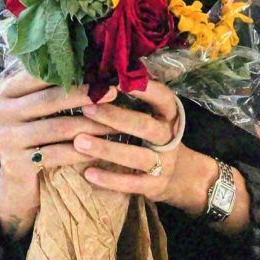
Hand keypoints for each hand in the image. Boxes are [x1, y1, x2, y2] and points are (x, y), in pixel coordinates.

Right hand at [0, 69, 117, 236]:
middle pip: (49, 100)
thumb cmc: (33, 135)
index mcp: (2, 92)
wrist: (18, 181)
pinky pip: (58, 154)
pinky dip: (83, 151)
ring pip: (58, 128)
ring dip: (91, 125)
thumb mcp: (31, 107)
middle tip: (112, 92)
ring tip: (115, 122)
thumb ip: (47, 86)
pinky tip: (102, 148)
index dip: (70, 73)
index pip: (37, 76)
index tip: (99, 71)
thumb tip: (89, 62)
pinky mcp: (15, 164)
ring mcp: (4, 139)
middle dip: (85, 96)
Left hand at [73, 80, 196, 205]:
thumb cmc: (153, 135)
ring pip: (136, 156)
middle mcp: (168, 137)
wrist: (181, 175)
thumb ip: (132, 99)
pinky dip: (110, 180)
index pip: (161, 97)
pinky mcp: (155, 185)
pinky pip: (131, 184)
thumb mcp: (152, 114)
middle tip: (86, 107)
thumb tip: (100, 74)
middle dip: (114, 117)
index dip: (143, 89)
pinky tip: (88, 173)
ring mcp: (164, 163)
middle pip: (144, 126)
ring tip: (79, 142)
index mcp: (168, 114)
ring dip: (106, 148)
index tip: (116, 80)